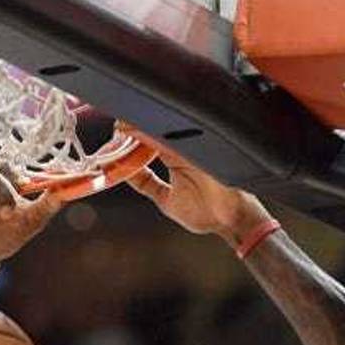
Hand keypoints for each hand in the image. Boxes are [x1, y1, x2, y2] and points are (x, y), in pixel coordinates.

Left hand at [119, 122, 272, 247]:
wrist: (231, 218)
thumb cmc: (206, 211)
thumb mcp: (166, 199)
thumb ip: (148, 185)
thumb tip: (128, 174)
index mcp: (176, 158)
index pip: (148, 141)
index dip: (130, 137)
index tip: (114, 136)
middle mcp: (182, 150)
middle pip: (151, 131)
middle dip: (130, 129)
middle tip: (114, 127)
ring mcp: (188, 148)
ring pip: (157, 130)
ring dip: (136, 128)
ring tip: (119, 127)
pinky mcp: (192, 151)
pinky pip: (165, 138)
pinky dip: (147, 133)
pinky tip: (131, 131)